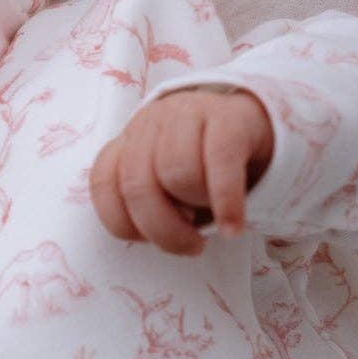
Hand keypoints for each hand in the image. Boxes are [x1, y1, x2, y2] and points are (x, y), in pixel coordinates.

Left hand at [89, 87, 274, 256]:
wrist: (253, 123)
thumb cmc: (203, 166)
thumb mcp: (167, 184)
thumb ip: (149, 202)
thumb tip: (151, 235)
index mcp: (128, 140)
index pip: (104, 183)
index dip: (123, 222)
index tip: (149, 240)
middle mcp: (151, 122)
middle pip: (138, 184)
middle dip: (163, 229)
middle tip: (190, 245)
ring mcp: (188, 114)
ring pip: (177, 171)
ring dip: (196, 205)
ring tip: (214, 214)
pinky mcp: (228, 118)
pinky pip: (221, 162)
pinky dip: (226, 202)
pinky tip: (233, 227)